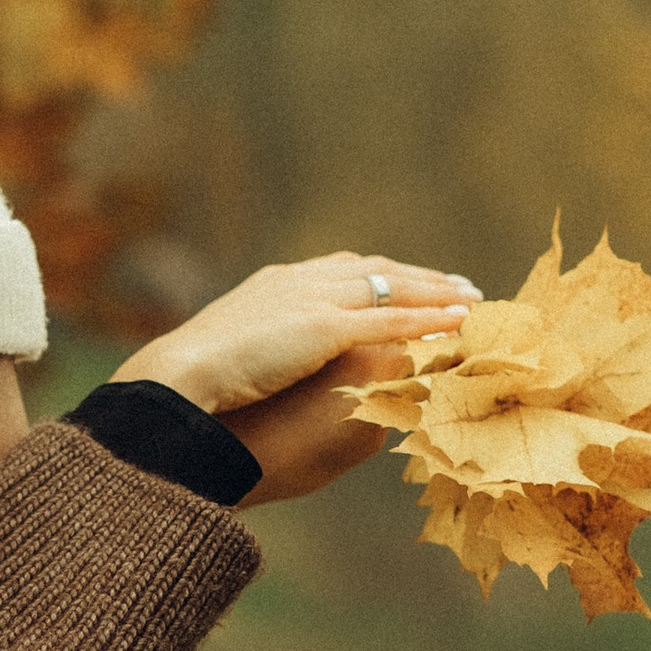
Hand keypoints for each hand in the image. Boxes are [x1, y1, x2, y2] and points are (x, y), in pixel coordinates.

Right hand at [115, 253, 473, 506]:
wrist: (175, 376)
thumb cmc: (188, 380)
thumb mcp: (229, 358)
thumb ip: (258, 356)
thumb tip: (261, 375)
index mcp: (276, 285)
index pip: (340, 271)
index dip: (379, 277)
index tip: (409, 283)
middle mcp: (301, 282)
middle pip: (375, 270)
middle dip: (420, 277)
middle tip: (461, 287)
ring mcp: (314, 301)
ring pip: (392, 289)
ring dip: (437, 292)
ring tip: (475, 301)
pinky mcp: (325, 327)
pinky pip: (393, 320)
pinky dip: (430, 318)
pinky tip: (460, 322)